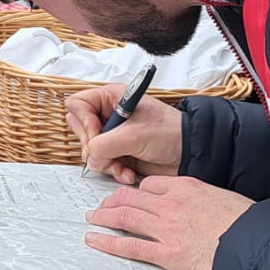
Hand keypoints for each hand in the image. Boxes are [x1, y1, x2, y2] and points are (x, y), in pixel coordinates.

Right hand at [64, 83, 182, 184]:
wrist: (191, 154)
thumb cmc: (172, 132)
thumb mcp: (134, 136)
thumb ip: (104, 145)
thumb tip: (89, 156)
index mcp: (112, 98)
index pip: (78, 105)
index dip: (83, 121)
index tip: (96, 134)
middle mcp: (110, 115)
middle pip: (81, 129)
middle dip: (93, 147)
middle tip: (106, 152)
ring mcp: (114, 136)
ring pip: (91, 151)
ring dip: (105, 163)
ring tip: (121, 165)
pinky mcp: (119, 153)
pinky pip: (103, 164)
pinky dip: (114, 171)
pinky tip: (128, 172)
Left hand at [85, 175, 254, 269]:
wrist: (257, 245)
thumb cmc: (248, 223)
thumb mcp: (223, 198)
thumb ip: (202, 198)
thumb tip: (198, 204)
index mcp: (186, 187)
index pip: (150, 184)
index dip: (136, 190)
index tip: (129, 195)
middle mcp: (171, 204)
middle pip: (130, 197)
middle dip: (111, 201)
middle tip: (101, 206)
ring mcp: (166, 228)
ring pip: (124, 216)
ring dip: (103, 216)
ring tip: (93, 218)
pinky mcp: (166, 253)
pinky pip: (130, 246)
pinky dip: (108, 242)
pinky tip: (95, 240)